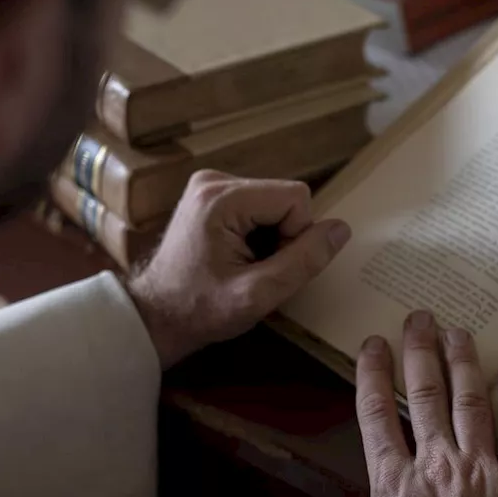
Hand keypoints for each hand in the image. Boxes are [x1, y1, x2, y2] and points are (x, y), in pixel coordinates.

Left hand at [127, 171, 350, 368]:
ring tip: (245, 265)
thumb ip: (303, 260)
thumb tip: (341, 229)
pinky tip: (238, 257)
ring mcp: (210, 185)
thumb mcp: (259, 294)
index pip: (296, 198)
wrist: (155, 317)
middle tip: (257, 270)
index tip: (270, 267)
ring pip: (275, 203)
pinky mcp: (210, 196)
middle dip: (285, 236)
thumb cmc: (202, 310)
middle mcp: (215, 180)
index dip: (297, 236)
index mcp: (223, 197)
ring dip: (273, 237)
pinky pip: (259, 207)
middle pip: (286, 198)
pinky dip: (259, 233)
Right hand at [327, 310, 497, 496]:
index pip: (375, 414)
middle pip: (424, 394)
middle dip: (419, 350)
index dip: (372, 373)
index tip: (372, 345)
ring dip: (463, 362)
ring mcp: (480, 473)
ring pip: (470, 402)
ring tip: (460, 332)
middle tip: (420, 319)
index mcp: (391, 485)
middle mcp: (435, 467)